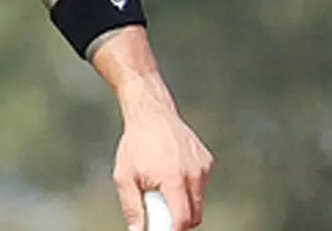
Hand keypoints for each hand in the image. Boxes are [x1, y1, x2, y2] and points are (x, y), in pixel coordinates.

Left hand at [112, 100, 212, 230]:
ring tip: (161, 185)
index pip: (182, 219)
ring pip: (198, 200)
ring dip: (183, 202)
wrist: (151, 113)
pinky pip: (200, 184)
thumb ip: (132, 207)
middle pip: (195, 215)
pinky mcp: (207, 161)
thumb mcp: (124, 176)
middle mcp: (194, 174)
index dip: (174, 230)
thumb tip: (137, 230)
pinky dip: (188, 186)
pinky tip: (171, 171)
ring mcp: (203, 167)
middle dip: (179, 220)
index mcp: (173, 180)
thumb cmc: (135, 144)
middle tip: (159, 213)